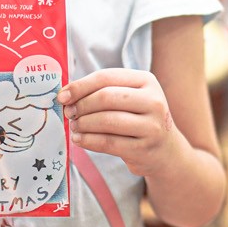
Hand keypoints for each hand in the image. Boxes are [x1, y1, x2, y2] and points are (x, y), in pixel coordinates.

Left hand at [60, 67, 183, 175]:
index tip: (62, 96)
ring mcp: (151, 125)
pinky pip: (107, 142)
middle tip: (69, 113)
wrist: (165, 149)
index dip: (80, 86)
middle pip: (106, 97)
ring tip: (74, 127)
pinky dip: (88, 141)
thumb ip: (104, 91)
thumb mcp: (131, 98)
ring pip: (106, 120)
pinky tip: (79, 139)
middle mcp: (153, 100)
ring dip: (83, 124)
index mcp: (147, 81)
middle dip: (81, 105)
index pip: (107, 77)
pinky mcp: (143, 148)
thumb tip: (66, 95)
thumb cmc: (139, 119)